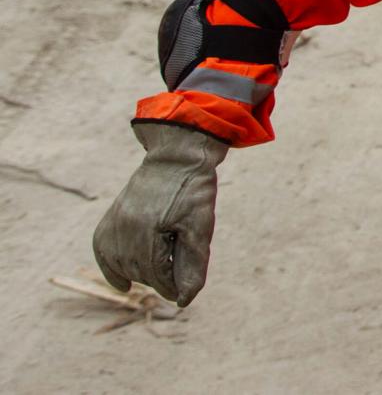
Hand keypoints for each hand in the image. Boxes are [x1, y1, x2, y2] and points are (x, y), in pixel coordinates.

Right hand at [93, 123, 228, 305]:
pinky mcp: (110, 218)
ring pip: (121, 265)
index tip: (182, 291)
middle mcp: (124, 229)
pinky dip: (111, 268)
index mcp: (149, 231)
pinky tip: (123, 284)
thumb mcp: (201, 228)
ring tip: (159, 272)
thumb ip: (192, 265)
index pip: (156, 276)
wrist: (176, 157)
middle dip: (158, 280)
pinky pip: (102, 251)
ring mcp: (113, 223)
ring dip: (138, 274)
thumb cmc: (193, 192)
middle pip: (139, 272)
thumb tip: (183, 301)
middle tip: (176, 278)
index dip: (171, 287)